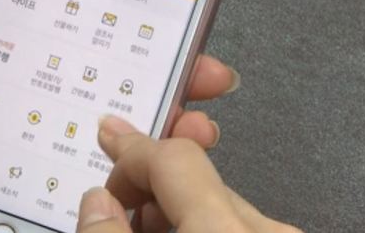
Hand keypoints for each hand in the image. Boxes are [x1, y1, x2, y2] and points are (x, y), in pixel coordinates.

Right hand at [76, 116, 300, 232]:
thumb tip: (97, 204)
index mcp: (228, 230)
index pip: (174, 157)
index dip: (132, 147)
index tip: (109, 140)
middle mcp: (267, 230)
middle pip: (197, 179)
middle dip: (149, 185)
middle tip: (115, 205)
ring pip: (217, 207)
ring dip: (174, 212)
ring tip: (139, 229)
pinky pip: (238, 228)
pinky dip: (202, 228)